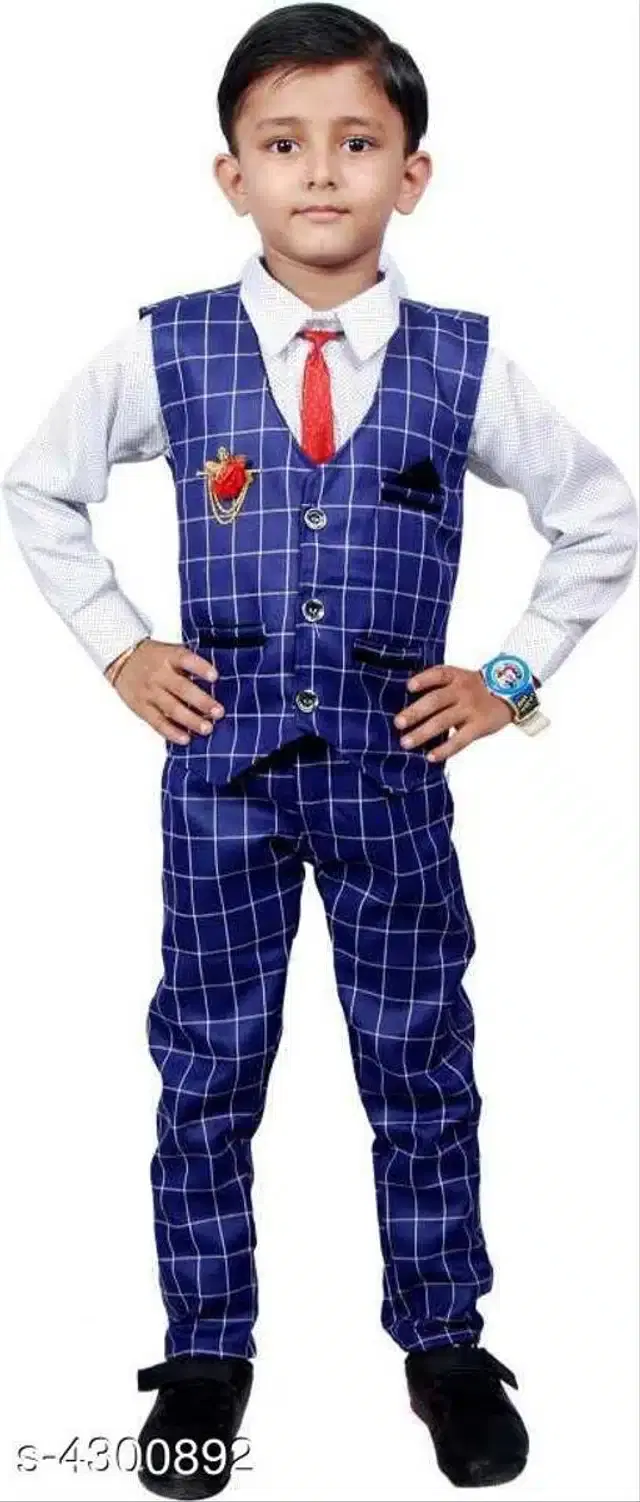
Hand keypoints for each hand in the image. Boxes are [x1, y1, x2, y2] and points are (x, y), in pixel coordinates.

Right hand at [105, 638, 224, 744]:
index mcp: (168, 656)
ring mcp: (149, 692)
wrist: (121, 660)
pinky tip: (185, 738)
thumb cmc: (154, 658)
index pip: (186, 659)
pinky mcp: (141, 707)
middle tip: (219, 712)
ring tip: (207, 728)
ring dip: (191, 720)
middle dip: (202, 702)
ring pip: (171, 708)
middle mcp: (158, 674)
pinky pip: (157, 722)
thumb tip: (216, 684)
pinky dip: (171, 732)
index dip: (201, 668)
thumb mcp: (170, 652)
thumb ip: (189, 665)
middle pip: (182, 688)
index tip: (215, 677)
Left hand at [394, 664, 513, 762]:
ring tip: (405, 743)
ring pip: (443, 722)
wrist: (512, 692)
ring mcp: (470, 709)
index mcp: (456, 677)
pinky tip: (430, 757)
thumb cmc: (477, 688)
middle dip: (415, 712)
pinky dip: (444, 749)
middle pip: (435, 700)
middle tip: (398, 723)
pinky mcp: (479, 726)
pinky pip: (459, 740)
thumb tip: (409, 703)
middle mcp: (462, 691)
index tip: (409, 687)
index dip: (423, 680)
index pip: (438, 674)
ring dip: (422, 733)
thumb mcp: (461, 678)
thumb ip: (441, 686)